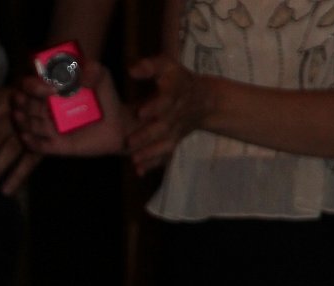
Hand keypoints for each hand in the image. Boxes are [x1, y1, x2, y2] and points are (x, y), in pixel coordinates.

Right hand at [12, 60, 127, 159]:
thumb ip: (92, 68)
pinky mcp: (58, 146)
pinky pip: (40, 146)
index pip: (34, 83)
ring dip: (21, 120)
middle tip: (20, 98)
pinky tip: (26, 137)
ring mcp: (51, 127)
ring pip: (29, 124)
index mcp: (53, 89)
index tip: (50, 86)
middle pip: (26, 103)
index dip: (35, 83)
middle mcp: (48, 107)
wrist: (118, 124)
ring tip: (18, 115)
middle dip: (21, 100)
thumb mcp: (101, 76)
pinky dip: (31, 143)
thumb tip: (81, 71)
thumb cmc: (106, 97)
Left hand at [126, 54, 212, 173]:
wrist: (204, 101)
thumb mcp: (168, 66)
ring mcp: (176, 131)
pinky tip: (140, 171)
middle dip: (147, 135)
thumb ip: (150, 66)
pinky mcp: (174, 142)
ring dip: (150, 154)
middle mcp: (176, 114)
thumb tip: (131, 70)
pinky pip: (165, 154)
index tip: (140, 113)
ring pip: (164, 144)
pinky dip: (154, 164)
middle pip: (163, 126)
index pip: (166, 100)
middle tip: (129, 143)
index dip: (154, 107)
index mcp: (175, 93)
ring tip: (134, 161)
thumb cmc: (179, 80)